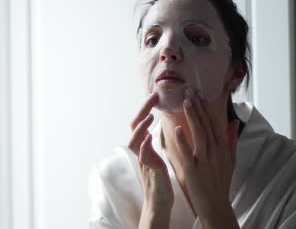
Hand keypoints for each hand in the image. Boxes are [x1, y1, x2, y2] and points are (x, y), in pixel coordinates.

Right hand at [128, 93, 172, 227]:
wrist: (160, 202)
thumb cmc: (161, 178)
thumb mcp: (157, 155)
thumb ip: (154, 141)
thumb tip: (156, 125)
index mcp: (144, 145)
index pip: (141, 120)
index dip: (146, 107)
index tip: (156, 94)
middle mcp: (140, 150)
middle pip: (134, 125)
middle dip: (142, 109)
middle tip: (153, 96)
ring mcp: (142, 160)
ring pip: (134, 140)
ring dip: (141, 127)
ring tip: (149, 117)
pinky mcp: (148, 171)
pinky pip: (142, 157)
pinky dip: (144, 146)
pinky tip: (149, 137)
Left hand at [172, 89, 238, 227]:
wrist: (216, 204)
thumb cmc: (221, 181)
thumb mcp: (231, 160)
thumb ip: (232, 140)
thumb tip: (234, 122)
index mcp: (222, 147)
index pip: (213, 122)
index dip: (205, 107)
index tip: (199, 93)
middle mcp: (215, 151)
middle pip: (206, 124)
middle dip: (197, 106)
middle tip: (188, 90)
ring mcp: (205, 160)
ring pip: (199, 133)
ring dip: (192, 116)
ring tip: (185, 101)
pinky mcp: (194, 169)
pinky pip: (188, 152)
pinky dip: (183, 140)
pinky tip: (177, 129)